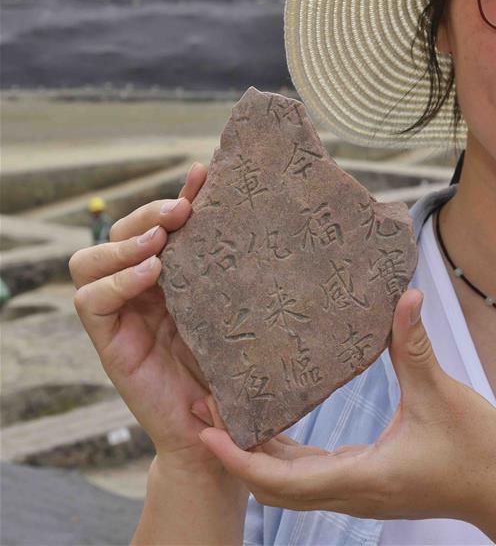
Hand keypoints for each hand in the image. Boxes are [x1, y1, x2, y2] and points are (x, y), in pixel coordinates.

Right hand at [70, 162, 287, 473]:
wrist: (228, 433)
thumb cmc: (245, 372)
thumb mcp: (248, 315)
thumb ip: (252, 279)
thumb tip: (292, 227)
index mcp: (176, 279)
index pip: (162, 225)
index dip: (179, 196)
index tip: (206, 172)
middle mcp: (144, 291)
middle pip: (121, 234)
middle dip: (147, 213)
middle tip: (183, 209)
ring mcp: (124, 316)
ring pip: (92, 260)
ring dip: (125, 241)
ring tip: (164, 238)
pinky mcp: (112, 344)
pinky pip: (92, 302)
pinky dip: (115, 281)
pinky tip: (153, 272)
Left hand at [196, 288, 495, 524]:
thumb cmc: (478, 452)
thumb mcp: (442, 396)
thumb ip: (414, 347)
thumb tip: (403, 296)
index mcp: (361, 476)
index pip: (280, 480)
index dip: (238, 457)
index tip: (207, 429)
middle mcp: (351, 491)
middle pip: (273, 487)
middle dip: (235, 454)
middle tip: (208, 412)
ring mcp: (359, 492)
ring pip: (291, 485)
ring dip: (258, 456)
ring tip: (231, 415)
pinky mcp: (368, 484)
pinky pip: (313, 476)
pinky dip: (286, 455)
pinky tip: (278, 424)